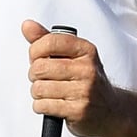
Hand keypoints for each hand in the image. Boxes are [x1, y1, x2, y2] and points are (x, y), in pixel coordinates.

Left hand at [21, 19, 117, 136]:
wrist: (110, 110)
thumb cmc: (85, 80)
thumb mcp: (72, 55)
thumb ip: (48, 39)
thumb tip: (27, 25)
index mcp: (86, 50)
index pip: (51, 42)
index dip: (35, 50)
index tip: (36, 57)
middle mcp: (87, 69)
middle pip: (40, 67)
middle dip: (34, 74)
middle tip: (43, 77)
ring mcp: (84, 91)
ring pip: (39, 88)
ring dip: (37, 92)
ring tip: (49, 92)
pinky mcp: (78, 111)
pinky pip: (43, 105)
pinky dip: (40, 106)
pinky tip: (51, 104)